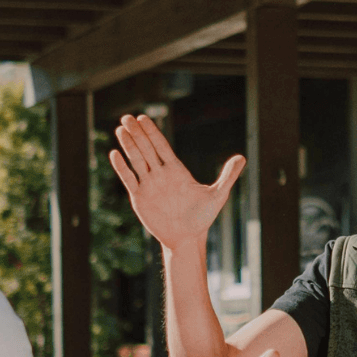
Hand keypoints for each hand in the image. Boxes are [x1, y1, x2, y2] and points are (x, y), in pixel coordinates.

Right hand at [109, 114, 244, 251]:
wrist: (187, 238)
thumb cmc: (202, 218)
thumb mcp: (218, 195)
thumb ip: (228, 176)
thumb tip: (242, 157)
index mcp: (176, 170)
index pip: (161, 146)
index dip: (152, 131)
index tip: (143, 117)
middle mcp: (160, 174)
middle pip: (146, 149)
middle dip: (137, 133)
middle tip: (126, 117)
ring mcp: (149, 185)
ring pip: (136, 160)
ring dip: (128, 145)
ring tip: (119, 129)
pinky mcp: (139, 198)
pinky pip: (129, 179)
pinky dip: (122, 167)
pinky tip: (114, 154)